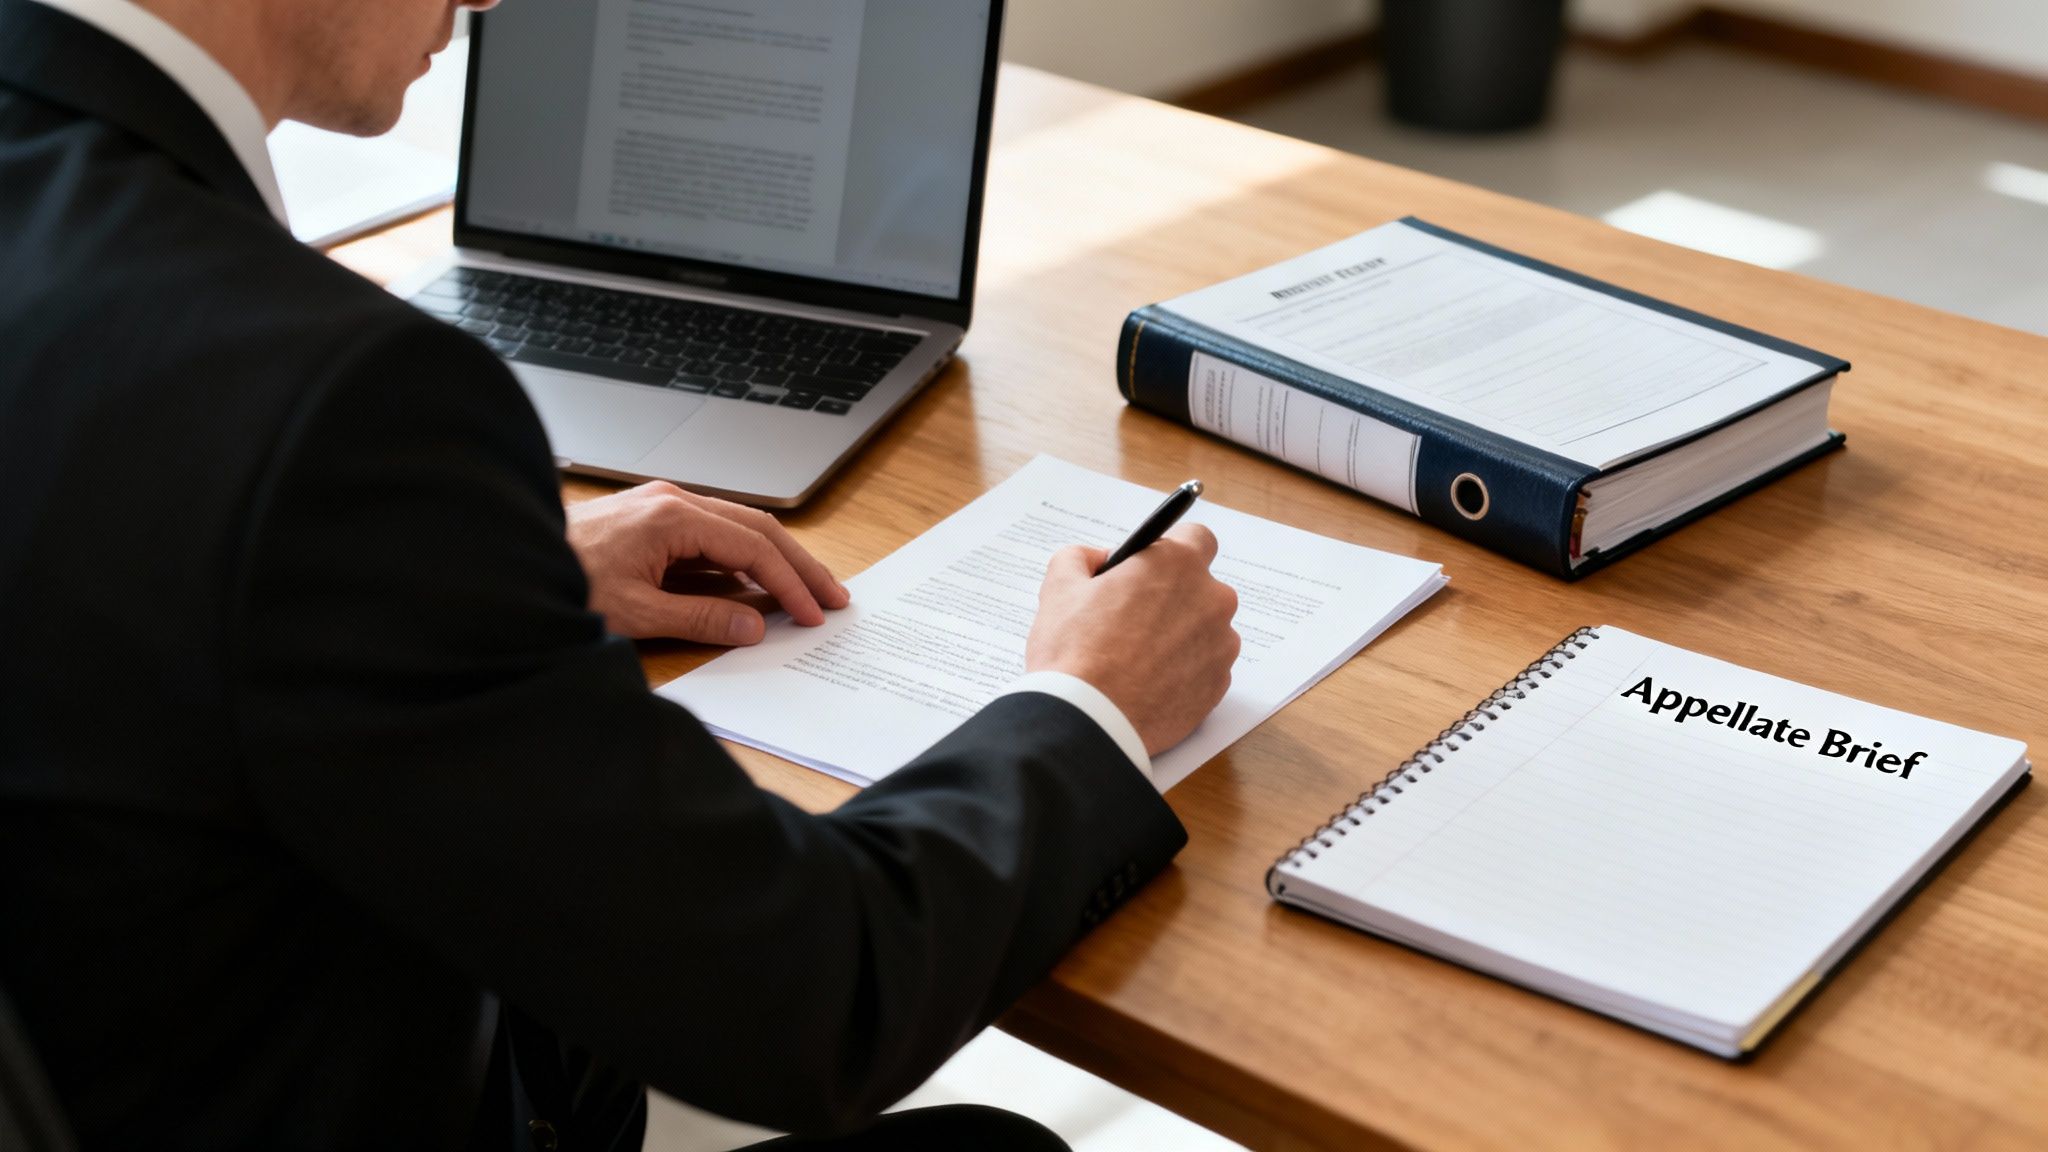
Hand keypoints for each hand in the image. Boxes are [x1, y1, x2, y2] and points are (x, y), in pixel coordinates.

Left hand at [565, 482, 848, 642]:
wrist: (509, 565)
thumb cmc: (561, 582)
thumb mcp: (634, 612)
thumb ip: (700, 618)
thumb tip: (753, 626)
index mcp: (672, 517)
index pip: (752, 548)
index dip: (789, 584)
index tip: (812, 614)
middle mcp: (672, 502)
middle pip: (756, 529)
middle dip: (798, 566)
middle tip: (833, 598)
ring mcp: (662, 507)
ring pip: (737, 529)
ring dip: (774, 561)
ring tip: (806, 592)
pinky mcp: (652, 521)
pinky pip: (711, 537)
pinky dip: (741, 561)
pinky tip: (756, 586)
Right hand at [1025, 524, 1239, 755]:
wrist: (1089, 721)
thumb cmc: (1074, 652)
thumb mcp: (1060, 587)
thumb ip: (1080, 557)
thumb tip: (1099, 560)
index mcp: (1176, 565)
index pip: (1197, 538)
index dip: (1173, 551)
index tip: (1152, 569)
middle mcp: (1210, 600)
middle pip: (1201, 588)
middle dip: (1174, 598)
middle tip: (1133, 618)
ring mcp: (1220, 646)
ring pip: (1205, 630)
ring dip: (1181, 636)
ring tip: (1138, 658)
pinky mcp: (1219, 686)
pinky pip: (1206, 667)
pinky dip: (1184, 671)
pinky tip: (1149, 683)